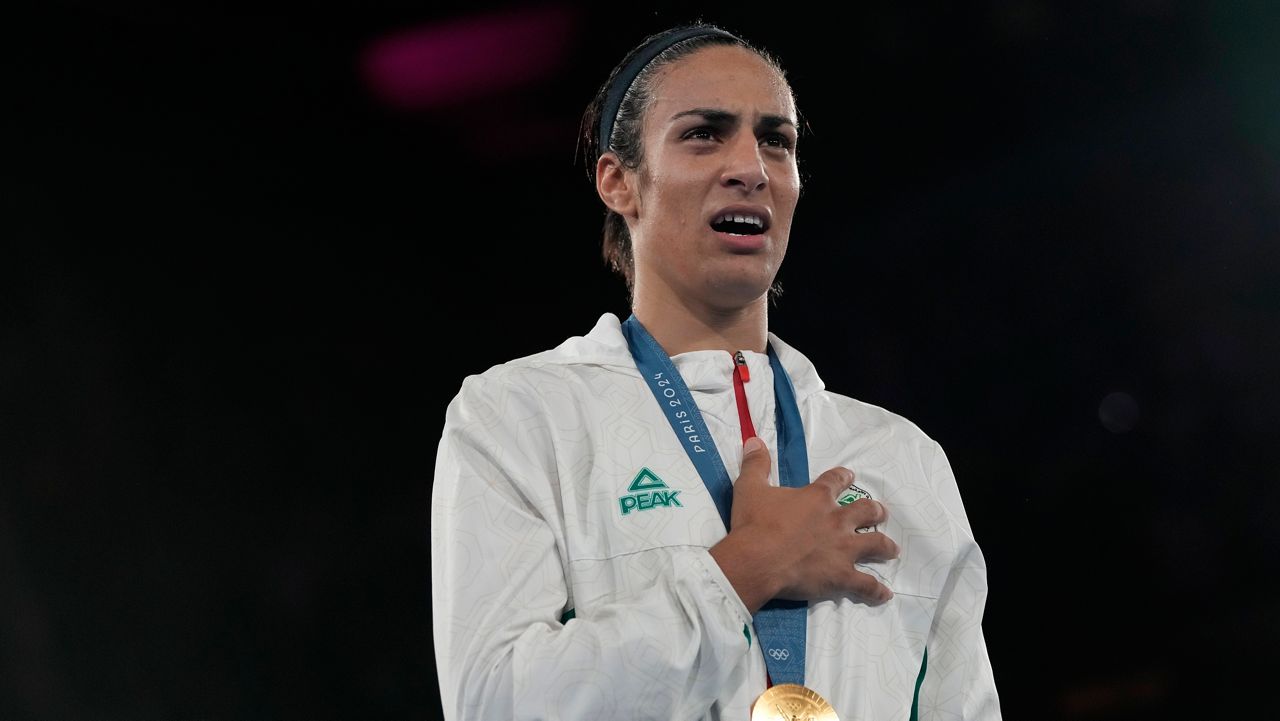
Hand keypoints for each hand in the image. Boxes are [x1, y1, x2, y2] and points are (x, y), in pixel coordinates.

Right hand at [709, 436, 898, 612]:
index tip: (849, 476)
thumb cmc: (753, 524)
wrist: (756, 559)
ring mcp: (843, 549)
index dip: (843, 477)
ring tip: (892, 549)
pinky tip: (885, 594)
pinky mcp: (841, 576)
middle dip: (875, 512)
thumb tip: (753, 439)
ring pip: (875, 544)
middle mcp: (836, 520)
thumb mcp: (749, 487)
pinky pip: (866, 585)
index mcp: (817, 498)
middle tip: (879, 513)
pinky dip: (877, 591)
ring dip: (885, 546)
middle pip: (866, 511)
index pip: (836, 481)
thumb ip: (756, 464)